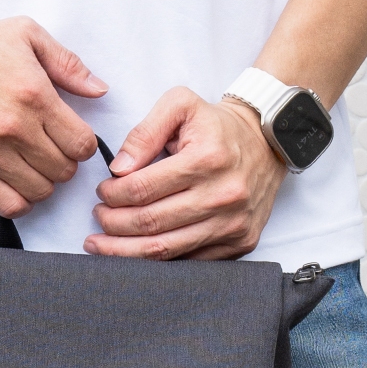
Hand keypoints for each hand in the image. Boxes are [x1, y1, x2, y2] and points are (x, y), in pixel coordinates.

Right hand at [0, 17, 107, 217]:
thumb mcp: (25, 35)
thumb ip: (67, 63)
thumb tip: (99, 90)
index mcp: (34, 95)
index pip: (82, 144)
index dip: (82, 144)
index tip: (70, 137)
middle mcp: (14, 128)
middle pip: (64, 172)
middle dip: (64, 163)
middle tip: (49, 149)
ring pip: (41, 192)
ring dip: (43, 183)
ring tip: (32, 165)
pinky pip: (10, 206)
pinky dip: (21, 202)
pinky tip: (17, 184)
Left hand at [84, 87, 286, 259]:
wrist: (268, 143)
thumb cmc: (217, 127)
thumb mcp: (181, 105)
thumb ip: (145, 132)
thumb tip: (119, 168)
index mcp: (206, 159)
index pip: (143, 189)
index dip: (113, 195)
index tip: (101, 193)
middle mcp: (222, 195)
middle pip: (150, 223)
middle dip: (113, 225)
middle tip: (98, 218)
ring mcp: (232, 224)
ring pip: (165, 250)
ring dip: (125, 251)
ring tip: (102, 244)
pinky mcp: (239, 243)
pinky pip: (188, 261)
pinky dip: (156, 262)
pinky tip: (135, 254)